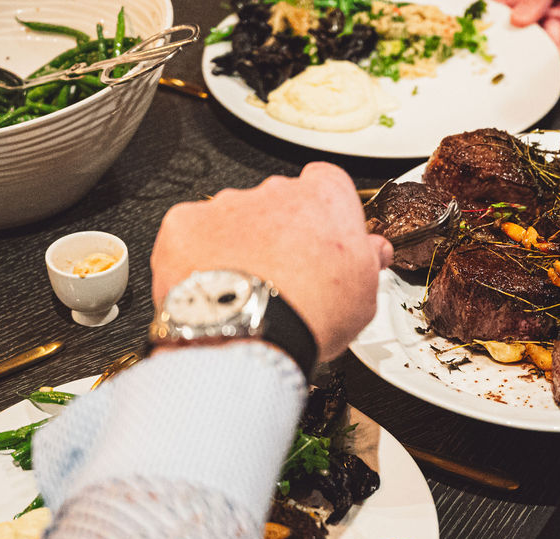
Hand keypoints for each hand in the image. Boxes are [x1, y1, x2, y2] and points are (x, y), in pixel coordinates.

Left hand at [151, 162, 392, 361]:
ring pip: (235, 218)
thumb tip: (373, 252)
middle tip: (287, 275)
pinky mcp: (186, 224)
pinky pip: (193, 233)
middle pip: (280, 203)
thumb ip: (367, 261)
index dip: (326, 214)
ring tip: (247, 290)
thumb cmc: (310, 312)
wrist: (250, 333)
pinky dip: (200, 255)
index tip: (326, 239)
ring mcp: (229, 205)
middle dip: (281, 232)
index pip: (329, 184)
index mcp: (325, 199)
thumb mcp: (364, 294)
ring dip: (240, 244)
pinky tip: (213, 285)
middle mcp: (276, 192)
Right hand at [498, 0, 559, 66]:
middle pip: (524, 28)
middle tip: (524, 57)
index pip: (503, 6)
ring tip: (557, 54)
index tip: (490, 39)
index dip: (495, 22)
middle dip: (525, 44)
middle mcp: (539, 2)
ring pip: (548, 37)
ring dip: (551, 49)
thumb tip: (517, 20)